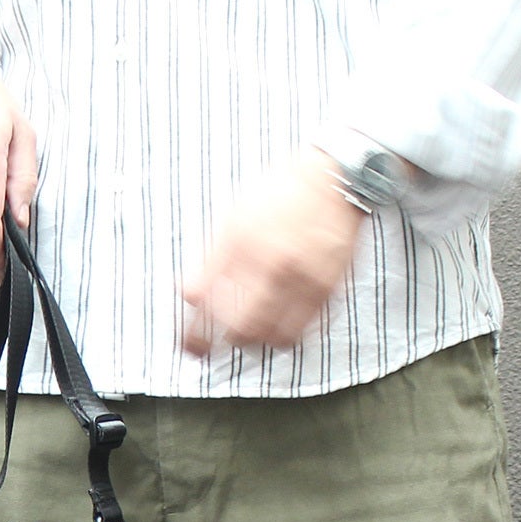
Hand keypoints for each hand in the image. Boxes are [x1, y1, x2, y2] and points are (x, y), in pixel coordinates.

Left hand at [182, 149, 366, 354]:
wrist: (332, 177)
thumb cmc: (278, 196)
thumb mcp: (233, 218)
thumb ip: (210, 260)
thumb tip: (189, 297)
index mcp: (239, 242)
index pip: (204, 298)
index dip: (194, 330)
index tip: (191, 344)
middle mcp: (270, 261)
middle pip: (240, 326)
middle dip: (226, 340)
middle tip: (223, 341)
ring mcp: (301, 275)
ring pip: (272, 335)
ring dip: (257, 341)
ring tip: (251, 336)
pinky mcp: (327, 285)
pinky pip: (301, 328)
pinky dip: (285, 335)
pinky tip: (278, 327)